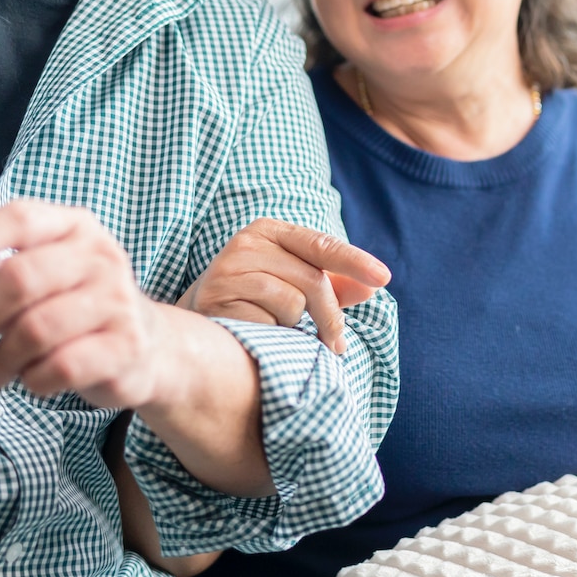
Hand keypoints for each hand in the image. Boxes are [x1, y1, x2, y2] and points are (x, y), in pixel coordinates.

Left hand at [0, 199, 171, 407]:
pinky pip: (61, 366)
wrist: (148, 346)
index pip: (22, 218)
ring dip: (0, 359)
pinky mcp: (127, 345)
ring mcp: (118, 300)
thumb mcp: (29, 281)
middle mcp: (101, 256)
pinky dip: (34, 380)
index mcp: (74, 227)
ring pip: (36, 329)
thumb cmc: (72, 307)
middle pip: (21, 278)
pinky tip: (32, 380)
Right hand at [177, 218, 389, 353]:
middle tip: (336, 344)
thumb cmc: (251, 300)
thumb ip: (331, 284)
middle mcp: (246, 243)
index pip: (320, 244)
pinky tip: (257, 333)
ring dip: (294, 326)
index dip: (354, 261)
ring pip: (293, 303)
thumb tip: (372, 287)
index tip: (383, 279)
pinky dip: (272, 334)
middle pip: (312, 280)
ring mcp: (229, 270)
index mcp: (268, 231)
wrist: (194, 325)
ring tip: (277, 330)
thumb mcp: (291, 283)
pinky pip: (268, 323)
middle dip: (331, 316)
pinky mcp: (219, 300)